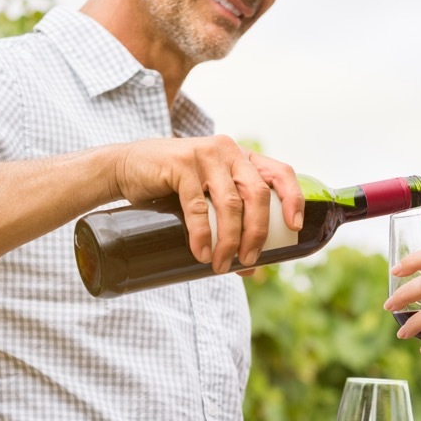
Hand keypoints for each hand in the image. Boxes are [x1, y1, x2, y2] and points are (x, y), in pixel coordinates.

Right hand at [112, 136, 302, 272]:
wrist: (126, 169)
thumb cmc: (172, 188)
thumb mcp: (207, 200)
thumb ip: (229, 224)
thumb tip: (251, 270)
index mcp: (242, 158)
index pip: (280, 172)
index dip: (292, 199)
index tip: (294, 227)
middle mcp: (228, 151)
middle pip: (257, 194)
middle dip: (257, 232)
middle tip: (249, 260)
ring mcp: (205, 155)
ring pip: (230, 203)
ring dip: (230, 240)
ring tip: (223, 266)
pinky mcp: (180, 164)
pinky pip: (198, 206)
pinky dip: (202, 234)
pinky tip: (202, 253)